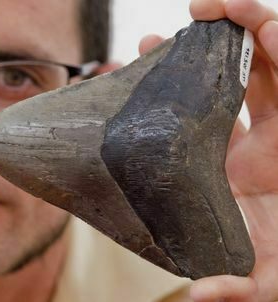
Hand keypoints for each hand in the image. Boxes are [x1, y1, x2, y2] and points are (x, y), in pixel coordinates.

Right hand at [139, 1, 277, 299]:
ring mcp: (244, 140)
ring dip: (202, 49)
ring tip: (161, 39)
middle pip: (263, 63)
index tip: (248, 21)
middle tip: (197, 12)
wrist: (271, 268)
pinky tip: (158, 67)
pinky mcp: (220, 148)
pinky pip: (208, 102)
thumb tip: (200, 293)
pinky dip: (185, 80)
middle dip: (234, 27)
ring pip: (231, 76)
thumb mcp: (268, 281)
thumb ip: (242, 288)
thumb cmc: (277, 267)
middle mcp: (271, 138)